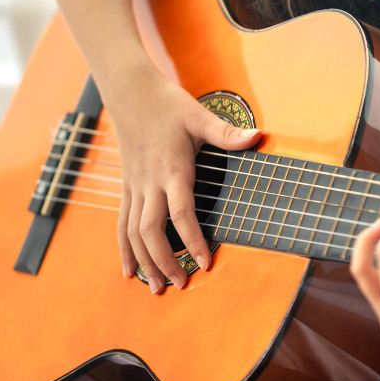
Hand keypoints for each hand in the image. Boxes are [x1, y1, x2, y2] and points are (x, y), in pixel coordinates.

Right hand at [109, 65, 260, 293]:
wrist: (130, 92)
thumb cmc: (168, 104)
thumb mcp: (199, 116)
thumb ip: (227, 133)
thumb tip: (258, 137)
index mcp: (172, 168)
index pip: (180, 211)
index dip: (193, 239)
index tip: (205, 262)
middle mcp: (150, 182)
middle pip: (151, 230)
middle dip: (165, 260)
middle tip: (182, 284)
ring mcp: (134, 186)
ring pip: (133, 232)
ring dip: (145, 262)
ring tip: (158, 288)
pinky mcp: (126, 187)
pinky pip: (121, 223)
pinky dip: (124, 249)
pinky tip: (129, 271)